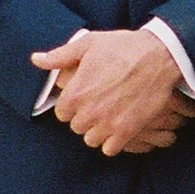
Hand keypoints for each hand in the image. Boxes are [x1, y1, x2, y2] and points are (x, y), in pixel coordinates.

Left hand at [32, 28, 194, 157]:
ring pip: (91, 139)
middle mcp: (88, 111)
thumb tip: (35, 60)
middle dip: (85, 118)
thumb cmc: (122, 47)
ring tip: (108, 117)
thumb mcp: (88, 44)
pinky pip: (110, 149)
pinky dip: (113, 142)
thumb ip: (60, 56)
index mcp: (75, 93)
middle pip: (76, 127)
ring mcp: (108, 123)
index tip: (82, 99)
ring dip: (97, 131)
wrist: (158, 56)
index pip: (61, 113)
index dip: (71, 106)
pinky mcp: (127, 131)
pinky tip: (119, 127)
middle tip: (98, 106)